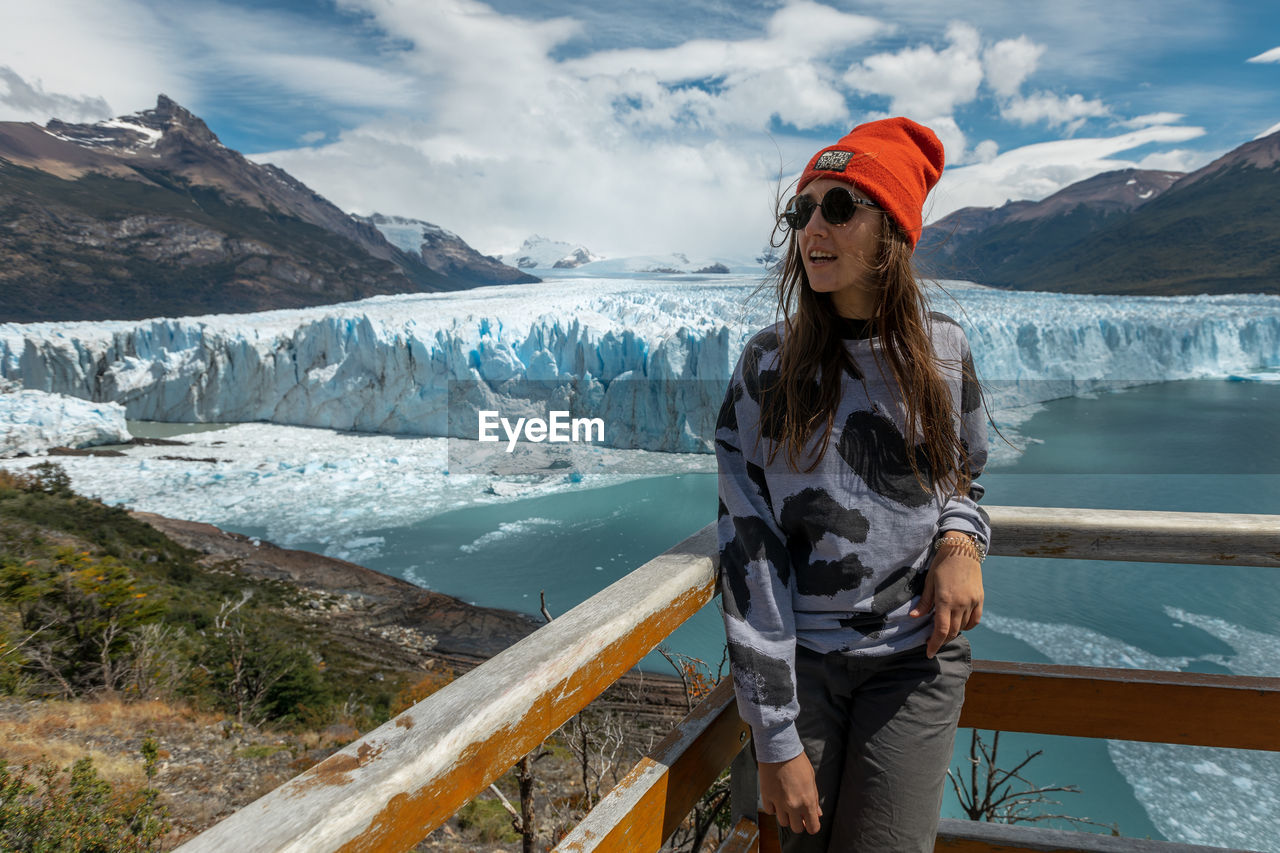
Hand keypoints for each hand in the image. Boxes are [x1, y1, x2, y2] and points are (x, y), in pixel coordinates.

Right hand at [759, 751, 821, 834]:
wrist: (779, 749)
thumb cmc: (797, 762)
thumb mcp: (811, 780)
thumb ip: (814, 799)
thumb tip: (817, 813)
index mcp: (807, 801)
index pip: (813, 827)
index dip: (812, 826)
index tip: (810, 822)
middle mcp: (793, 805)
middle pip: (796, 828)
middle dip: (799, 822)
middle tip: (799, 813)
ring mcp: (778, 802)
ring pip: (782, 822)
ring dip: (786, 816)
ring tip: (787, 804)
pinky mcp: (766, 797)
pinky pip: (770, 811)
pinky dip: (774, 808)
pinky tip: (777, 798)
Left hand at [910, 536, 983, 657]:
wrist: (962, 550)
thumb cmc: (941, 564)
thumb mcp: (929, 582)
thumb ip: (924, 602)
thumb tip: (913, 618)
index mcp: (945, 600)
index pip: (941, 630)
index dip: (934, 644)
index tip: (929, 653)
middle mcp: (961, 603)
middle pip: (952, 631)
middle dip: (942, 640)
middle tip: (933, 643)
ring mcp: (972, 602)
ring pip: (963, 627)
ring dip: (953, 632)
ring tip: (944, 630)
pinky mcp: (980, 599)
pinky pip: (975, 620)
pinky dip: (967, 626)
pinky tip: (959, 624)